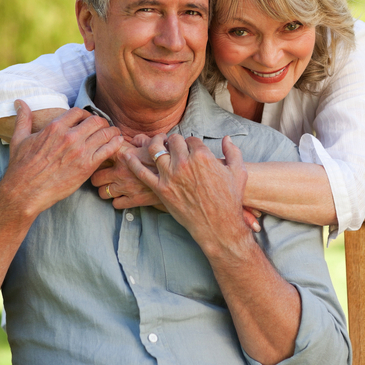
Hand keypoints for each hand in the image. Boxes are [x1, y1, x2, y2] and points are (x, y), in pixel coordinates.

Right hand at [0, 100, 123, 215]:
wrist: (24, 191)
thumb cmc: (21, 167)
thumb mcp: (19, 139)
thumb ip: (23, 119)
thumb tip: (19, 102)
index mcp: (55, 127)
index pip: (78, 112)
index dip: (85, 114)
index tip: (87, 120)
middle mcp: (69, 137)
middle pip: (96, 120)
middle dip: (101, 122)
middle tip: (102, 127)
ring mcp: (80, 151)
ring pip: (105, 133)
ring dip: (111, 131)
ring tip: (113, 134)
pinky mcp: (87, 167)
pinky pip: (109, 150)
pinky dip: (116, 144)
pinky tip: (117, 142)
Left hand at [91, 141, 161, 208]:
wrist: (179, 178)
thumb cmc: (167, 158)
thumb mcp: (155, 144)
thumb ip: (141, 140)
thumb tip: (135, 139)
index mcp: (124, 155)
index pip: (100, 154)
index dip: (99, 156)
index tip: (103, 158)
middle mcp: (121, 172)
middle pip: (95, 177)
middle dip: (97, 176)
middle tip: (103, 176)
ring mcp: (126, 188)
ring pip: (102, 193)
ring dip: (106, 190)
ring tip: (112, 187)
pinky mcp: (133, 201)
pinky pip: (115, 204)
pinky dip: (117, 201)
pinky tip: (123, 196)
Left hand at [126, 133, 250, 253]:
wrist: (219, 225)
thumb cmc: (230, 200)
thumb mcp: (238, 172)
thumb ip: (233, 152)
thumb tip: (227, 139)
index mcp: (202, 155)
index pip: (190, 139)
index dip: (190, 142)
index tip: (189, 148)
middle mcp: (185, 163)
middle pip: (172, 141)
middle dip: (172, 141)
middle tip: (171, 145)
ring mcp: (171, 176)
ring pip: (156, 150)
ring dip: (154, 144)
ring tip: (155, 145)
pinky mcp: (161, 190)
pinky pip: (142, 172)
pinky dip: (132, 163)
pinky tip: (126, 156)